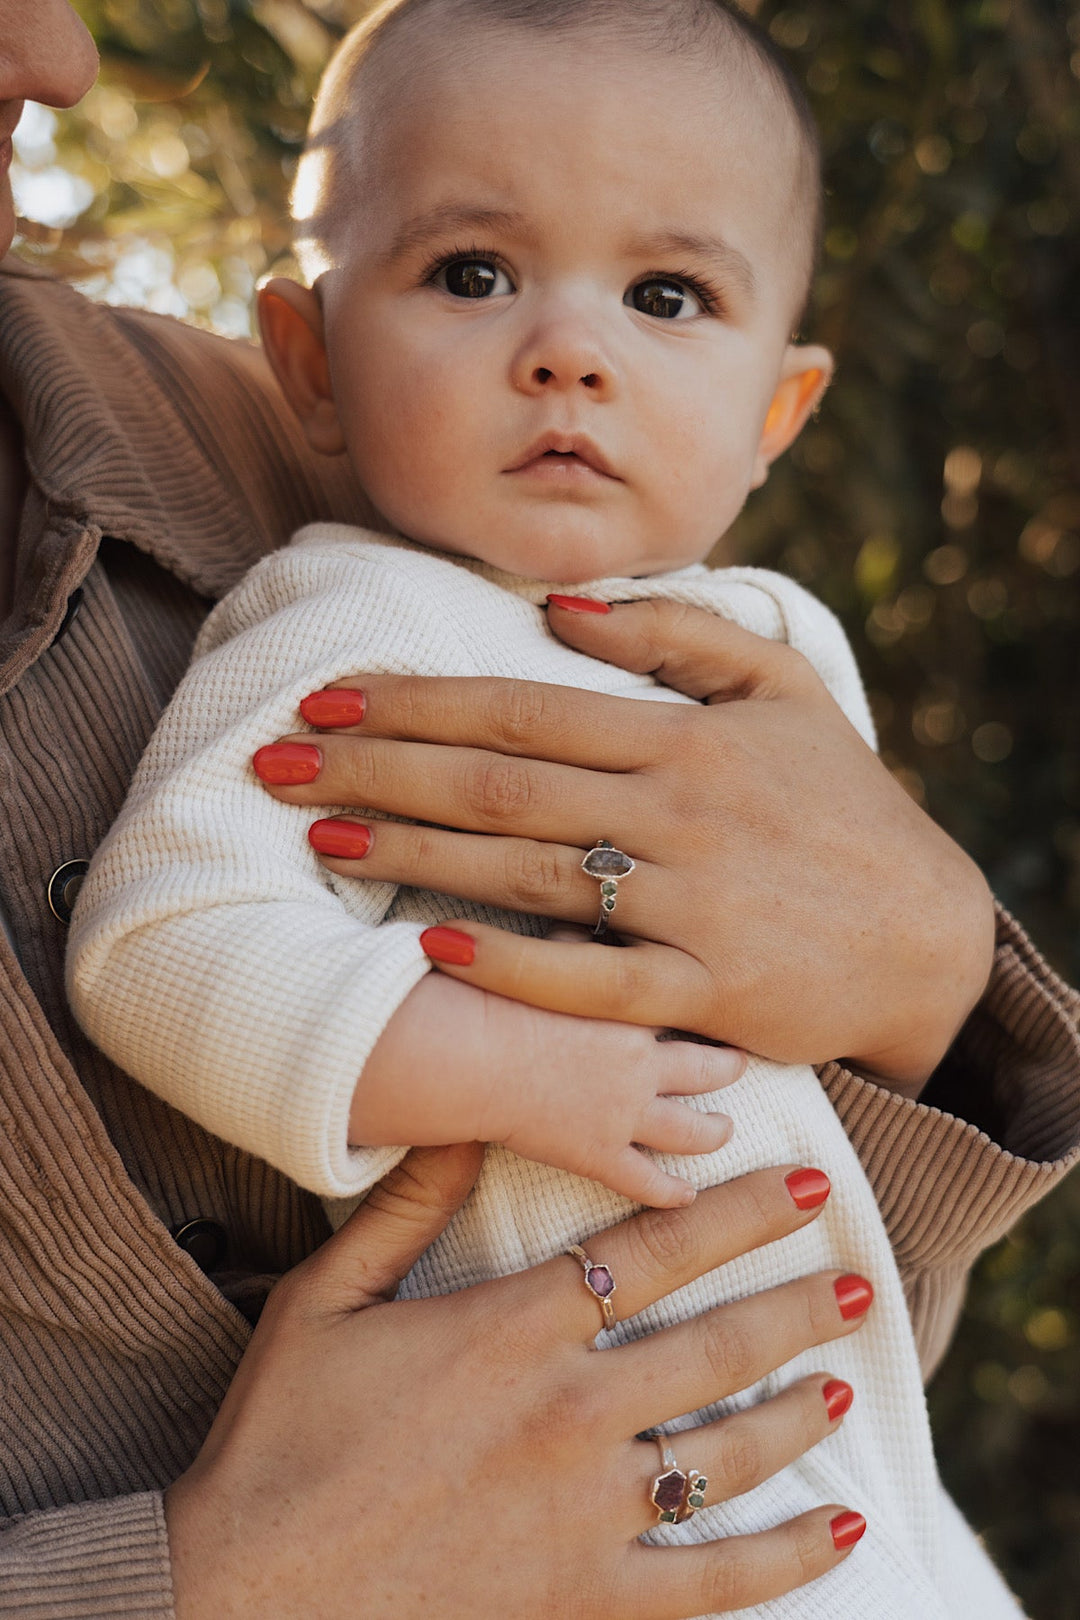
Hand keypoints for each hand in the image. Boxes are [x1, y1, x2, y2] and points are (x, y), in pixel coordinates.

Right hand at [166, 1143, 869, 1618]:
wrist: (248, 1593)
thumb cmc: (280, 1439)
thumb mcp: (326, 1299)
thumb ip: (405, 1207)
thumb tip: (470, 1122)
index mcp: (514, 1329)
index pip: (655, 1250)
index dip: (739, 1214)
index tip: (804, 1188)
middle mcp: (571, 1410)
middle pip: (715, 1345)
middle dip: (795, 1308)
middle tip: (859, 1283)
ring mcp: (587, 1510)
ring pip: (727, 1449)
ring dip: (795, 1411)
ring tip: (838, 1383)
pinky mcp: (586, 1599)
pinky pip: (713, 1580)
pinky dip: (788, 1556)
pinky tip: (843, 1528)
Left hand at [256, 600, 995, 1091]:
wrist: (928, 937)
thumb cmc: (844, 806)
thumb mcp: (785, 689)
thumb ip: (679, 634)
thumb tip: (559, 604)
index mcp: (685, 736)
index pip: (522, 706)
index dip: (414, 699)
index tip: (325, 695)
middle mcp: (677, 813)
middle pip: (498, 782)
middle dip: (374, 766)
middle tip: (275, 760)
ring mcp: (690, 903)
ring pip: (523, 872)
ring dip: (409, 849)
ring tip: (318, 832)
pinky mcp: (704, 990)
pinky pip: (589, 979)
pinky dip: (508, 963)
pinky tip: (426, 944)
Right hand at [356, 972, 743, 1207]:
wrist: (472, 1050)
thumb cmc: (494, 990)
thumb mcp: (544, 948)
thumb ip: (573, 942)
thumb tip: (583, 923)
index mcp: (634, 1004)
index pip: (689, 1000)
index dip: (708, 1001)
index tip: (726, 998)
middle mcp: (644, 1061)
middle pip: (706, 1067)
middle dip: (727, 1067)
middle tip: (740, 1066)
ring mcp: (628, 1112)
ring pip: (693, 1129)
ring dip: (713, 1131)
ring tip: (723, 1130)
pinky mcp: (601, 1156)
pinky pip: (649, 1181)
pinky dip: (672, 1191)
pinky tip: (685, 1195)